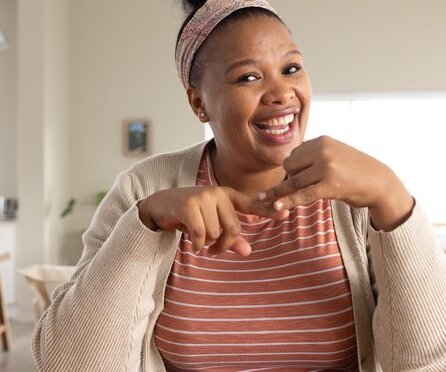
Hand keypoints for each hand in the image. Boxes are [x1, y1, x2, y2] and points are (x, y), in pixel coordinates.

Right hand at [137, 186, 288, 256]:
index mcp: (227, 195)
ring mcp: (203, 197)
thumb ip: (230, 238)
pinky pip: (200, 234)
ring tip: (196, 236)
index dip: (268, 210)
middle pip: (233, 228)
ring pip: (215, 233)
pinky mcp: (189, 206)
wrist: (159, 206)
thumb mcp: (211, 225)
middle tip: (213, 249)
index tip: (285, 214)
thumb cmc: (189, 215)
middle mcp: (218, 193)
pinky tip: (191, 244)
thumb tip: (248, 252)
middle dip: (223, 244)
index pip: (251, 204)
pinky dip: (196, 244)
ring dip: (206, 242)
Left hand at [257, 136, 413, 230]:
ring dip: (280, 192)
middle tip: (299, 189)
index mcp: (322, 140)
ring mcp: (326, 167)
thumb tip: (288, 163)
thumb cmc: (355, 171)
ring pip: (293, 180)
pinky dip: (287, 201)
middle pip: (289, 166)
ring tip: (266, 200)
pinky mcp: (330, 185)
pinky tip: (275, 207)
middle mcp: (323, 150)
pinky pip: (303, 194)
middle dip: (290, 178)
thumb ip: (314, 155)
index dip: (294, 168)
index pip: (294, 153)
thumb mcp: (335, 154)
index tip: (298, 179)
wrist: (380, 182)